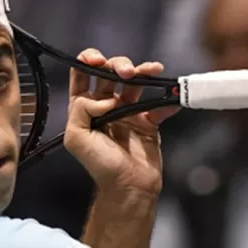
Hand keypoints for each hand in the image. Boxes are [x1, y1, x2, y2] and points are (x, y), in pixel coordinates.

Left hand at [64, 49, 179, 194]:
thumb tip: (105, 98)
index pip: (82, 75)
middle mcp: (105, 106)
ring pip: (135, 82)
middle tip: (127, 72)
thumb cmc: (100, 165)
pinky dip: (167, 99)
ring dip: (143, 72)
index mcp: (83, 108)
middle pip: (110, 73)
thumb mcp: (76, 138)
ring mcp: (128, 112)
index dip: (89, 61)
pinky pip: (159, 104)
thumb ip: (81, 109)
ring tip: (152, 70)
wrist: (129, 186)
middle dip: (118, 65)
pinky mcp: (148, 121)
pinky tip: (171, 97)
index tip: (98, 60)